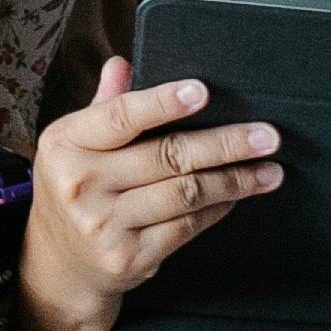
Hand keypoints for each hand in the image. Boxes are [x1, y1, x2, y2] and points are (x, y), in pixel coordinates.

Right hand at [23, 58, 282, 322]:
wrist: (61, 266)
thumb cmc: (77, 190)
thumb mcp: (76, 145)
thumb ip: (105, 106)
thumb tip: (122, 64)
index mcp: (65, 144)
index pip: (119, 116)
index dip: (163, 103)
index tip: (202, 91)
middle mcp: (79, 184)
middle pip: (166, 156)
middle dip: (225, 145)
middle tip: (267, 136)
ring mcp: (103, 225)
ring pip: (184, 194)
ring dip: (235, 180)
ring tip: (270, 170)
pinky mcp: (128, 257)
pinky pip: (187, 227)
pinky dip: (217, 208)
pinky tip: (237, 196)